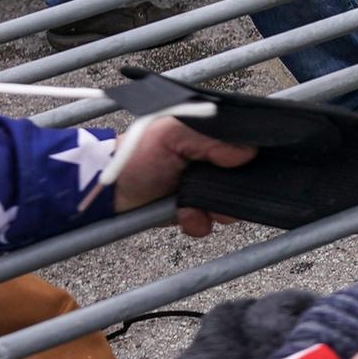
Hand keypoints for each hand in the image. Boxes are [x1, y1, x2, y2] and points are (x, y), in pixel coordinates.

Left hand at [107, 114, 252, 236]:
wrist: (109, 191)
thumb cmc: (135, 155)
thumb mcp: (172, 135)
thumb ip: (210, 139)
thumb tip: (246, 152)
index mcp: (208, 135)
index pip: (244, 145)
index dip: (248, 158)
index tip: (243, 168)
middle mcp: (210, 161)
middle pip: (243, 179)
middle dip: (231, 191)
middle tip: (215, 193)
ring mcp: (203, 188)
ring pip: (230, 205)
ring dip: (214, 209)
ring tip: (192, 205)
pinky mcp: (193, 210)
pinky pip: (209, 223)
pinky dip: (198, 222)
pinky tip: (183, 214)